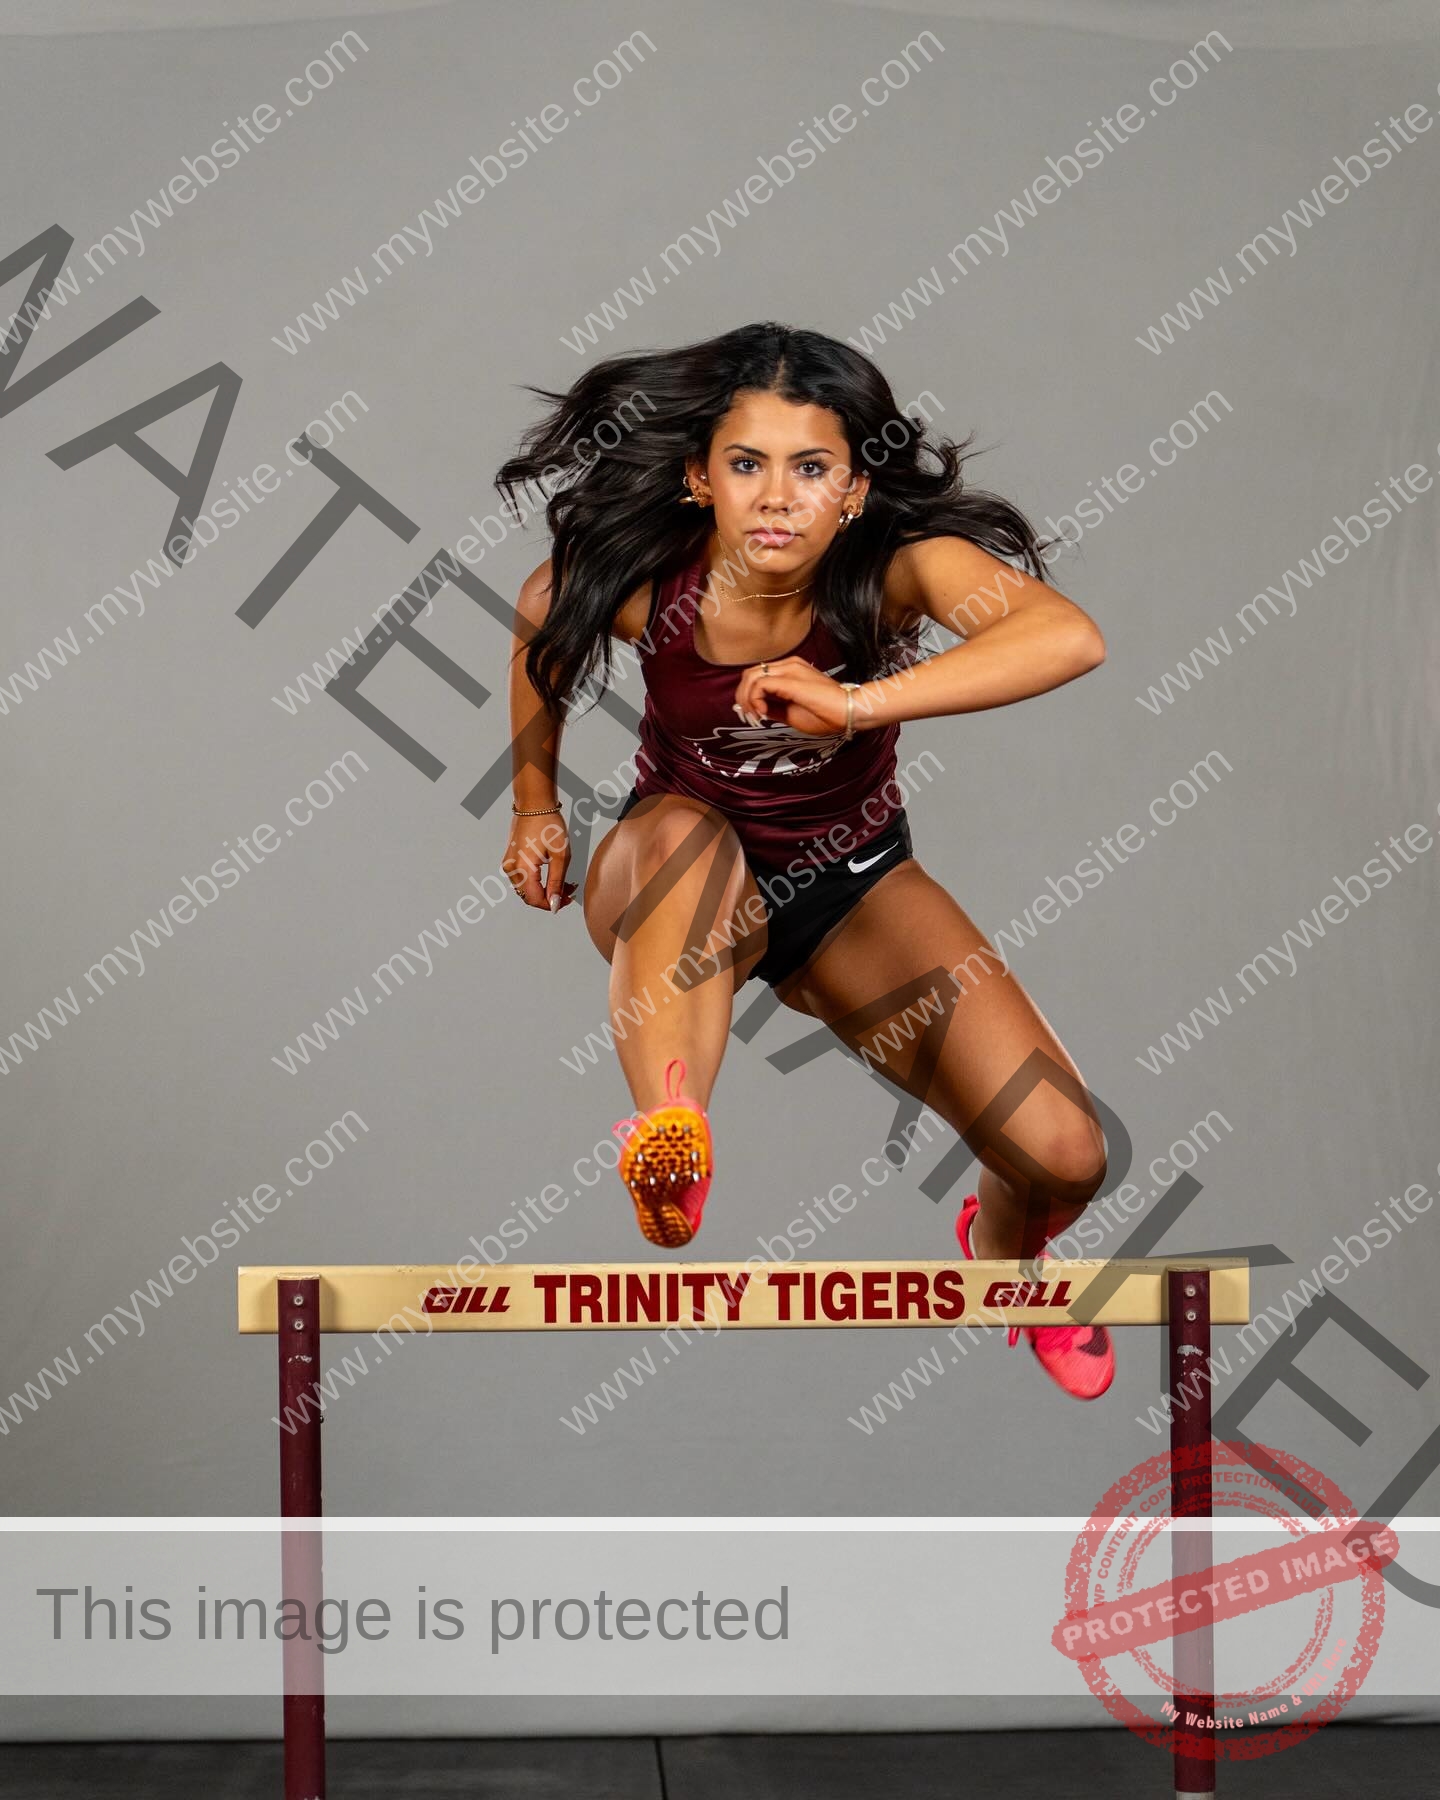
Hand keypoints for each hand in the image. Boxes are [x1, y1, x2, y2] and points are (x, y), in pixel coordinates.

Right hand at [502, 810, 575, 910]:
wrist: (534, 804)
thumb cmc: (548, 824)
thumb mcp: (560, 855)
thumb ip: (557, 882)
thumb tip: (555, 903)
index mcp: (522, 868)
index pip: (535, 899)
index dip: (552, 904)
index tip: (567, 900)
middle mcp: (511, 868)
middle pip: (529, 896)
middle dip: (550, 897)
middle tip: (569, 890)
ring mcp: (509, 864)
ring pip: (526, 890)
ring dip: (544, 891)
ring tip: (564, 883)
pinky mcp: (510, 860)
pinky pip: (523, 879)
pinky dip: (537, 882)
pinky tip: (552, 876)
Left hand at [732, 656, 853, 737]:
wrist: (849, 711)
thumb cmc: (827, 714)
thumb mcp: (792, 713)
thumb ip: (774, 708)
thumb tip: (757, 709)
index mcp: (790, 670)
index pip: (758, 676)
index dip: (748, 696)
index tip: (753, 715)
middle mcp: (788, 665)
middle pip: (750, 673)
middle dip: (743, 696)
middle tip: (749, 716)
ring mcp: (789, 669)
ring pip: (751, 676)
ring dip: (746, 698)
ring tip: (756, 715)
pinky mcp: (790, 679)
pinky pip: (760, 684)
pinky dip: (755, 700)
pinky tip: (763, 712)